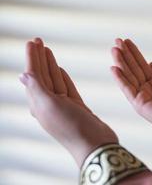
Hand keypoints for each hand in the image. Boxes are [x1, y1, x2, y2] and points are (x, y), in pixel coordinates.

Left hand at [20, 38, 117, 165]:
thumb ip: (36, 89)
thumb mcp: (49, 106)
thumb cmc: (71, 127)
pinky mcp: (76, 107)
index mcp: (39, 103)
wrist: (95, 144)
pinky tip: (61, 70)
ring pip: (54, 80)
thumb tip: (23, 75)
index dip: (32, 58)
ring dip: (50, 65)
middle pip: (42, 76)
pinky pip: (67, 88)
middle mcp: (49, 104)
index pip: (33, 75)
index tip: (32, 42)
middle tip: (38, 41)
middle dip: (40, 58)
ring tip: (47, 51)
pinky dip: (63, 78)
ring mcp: (63, 105)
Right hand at [110, 38, 151, 140]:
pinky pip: (128, 89)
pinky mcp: (139, 104)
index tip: (126, 42)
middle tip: (116, 40)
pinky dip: (120, 79)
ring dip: (121, 63)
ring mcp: (142, 96)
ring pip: (129, 76)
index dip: (134, 54)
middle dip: (125, 55)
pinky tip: (114, 68)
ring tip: (114, 49)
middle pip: (133, 69)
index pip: (142, 65)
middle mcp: (146, 89)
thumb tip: (150, 63)